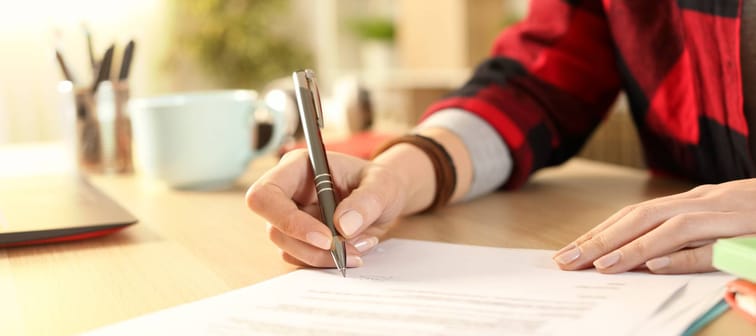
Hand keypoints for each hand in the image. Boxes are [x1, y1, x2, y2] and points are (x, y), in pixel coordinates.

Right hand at [246, 149, 407, 267]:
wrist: (386, 198)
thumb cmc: (381, 182)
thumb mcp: (383, 185)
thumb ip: (366, 201)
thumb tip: (343, 226)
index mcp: (297, 168)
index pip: (265, 195)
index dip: (287, 220)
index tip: (326, 237)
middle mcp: (288, 192)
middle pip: (274, 229)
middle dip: (311, 247)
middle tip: (349, 252)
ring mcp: (291, 217)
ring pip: (287, 248)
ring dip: (322, 257)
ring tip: (360, 249)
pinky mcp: (300, 238)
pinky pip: (302, 258)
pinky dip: (327, 262)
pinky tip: (354, 250)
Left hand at [552, 179, 755, 273]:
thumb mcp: (721, 224)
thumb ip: (688, 238)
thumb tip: (648, 259)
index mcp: (691, 202)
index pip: (634, 215)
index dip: (599, 232)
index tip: (569, 251)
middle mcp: (702, 202)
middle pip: (639, 217)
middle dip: (598, 239)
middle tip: (565, 260)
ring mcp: (725, 212)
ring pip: (668, 227)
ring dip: (630, 246)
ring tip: (598, 265)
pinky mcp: (748, 227)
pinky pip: (711, 242)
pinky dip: (682, 253)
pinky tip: (654, 264)